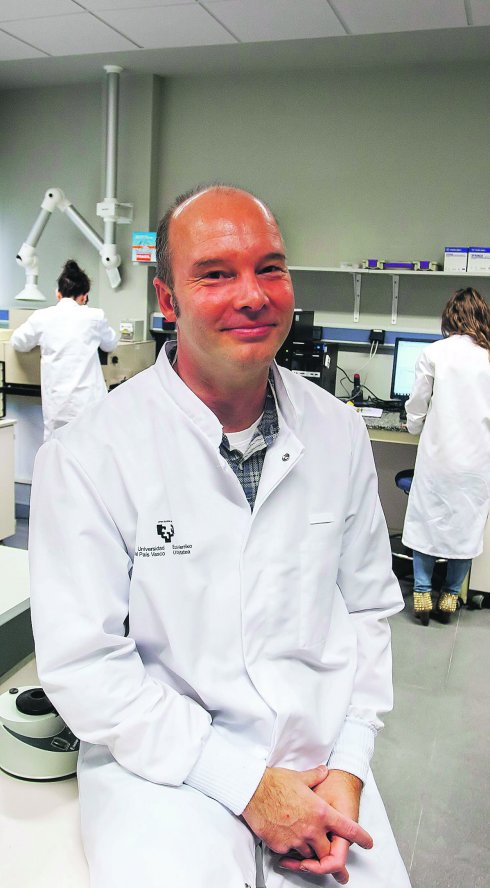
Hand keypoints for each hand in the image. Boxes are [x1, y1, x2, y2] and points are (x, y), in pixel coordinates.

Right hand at [242, 765, 371, 876]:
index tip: (368, 842)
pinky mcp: (280, 846)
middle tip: (323, 842)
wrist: (253, 790)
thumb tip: (323, 771)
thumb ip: (316, 776)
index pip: (348, 829)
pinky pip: (290, 853)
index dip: (361, 837)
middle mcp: (311, 829)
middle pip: (327, 850)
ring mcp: (296, 840)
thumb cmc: (276, 782)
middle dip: (326, 847)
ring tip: (301, 836)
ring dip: (308, 849)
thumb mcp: (301, 777)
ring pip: (309, 854)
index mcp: (321, 812)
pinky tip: (286, 837)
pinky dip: (291, 848)